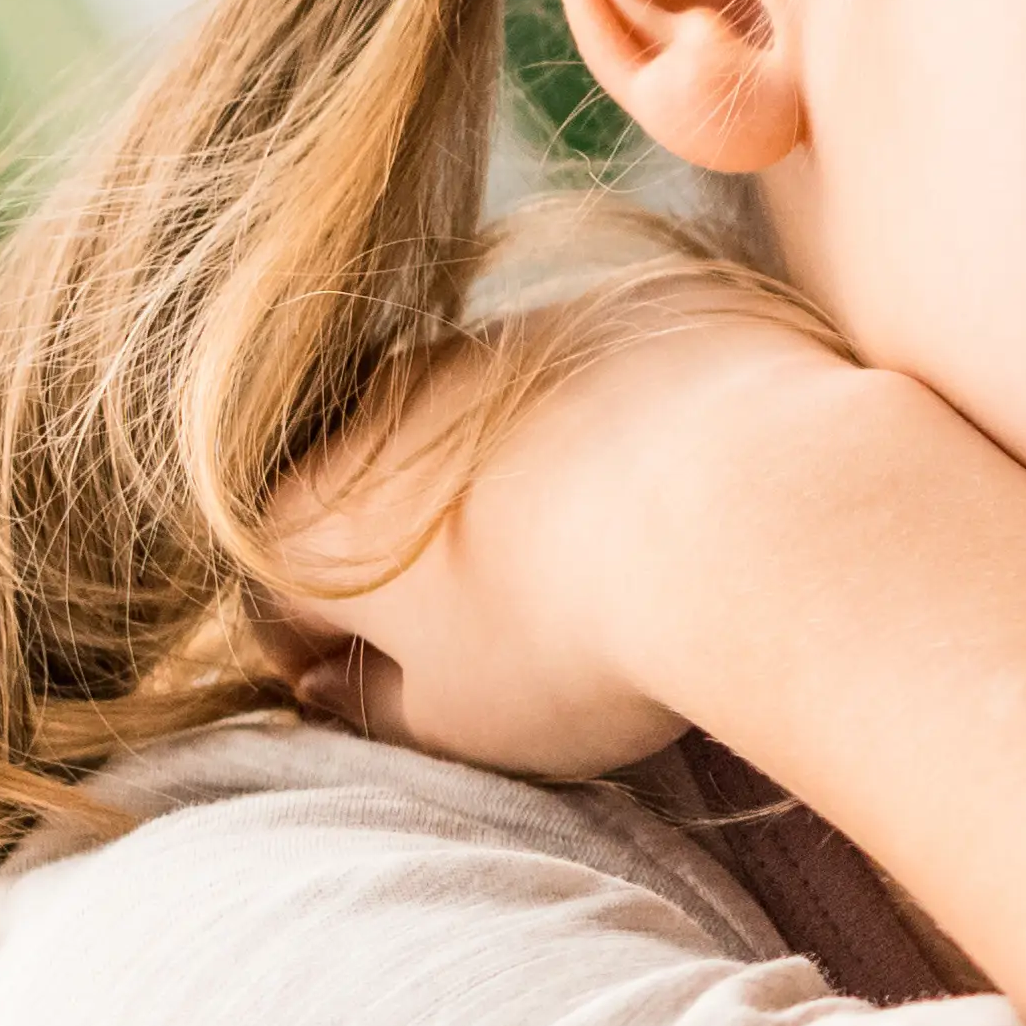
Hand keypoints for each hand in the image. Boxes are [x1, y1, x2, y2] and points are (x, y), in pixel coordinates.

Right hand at [263, 274, 869, 780]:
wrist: (740, 508)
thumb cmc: (576, 641)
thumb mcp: (459, 723)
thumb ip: (377, 709)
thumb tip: (338, 686)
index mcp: (315, 516)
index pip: (284, 607)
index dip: (333, 665)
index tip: (401, 700)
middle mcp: (386, 401)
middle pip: (382, 498)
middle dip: (427, 565)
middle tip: (519, 639)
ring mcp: (505, 333)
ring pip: (491, 425)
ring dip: (527, 483)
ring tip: (621, 564)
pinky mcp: (621, 301)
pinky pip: (604, 374)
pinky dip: (630, 426)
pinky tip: (700, 486)